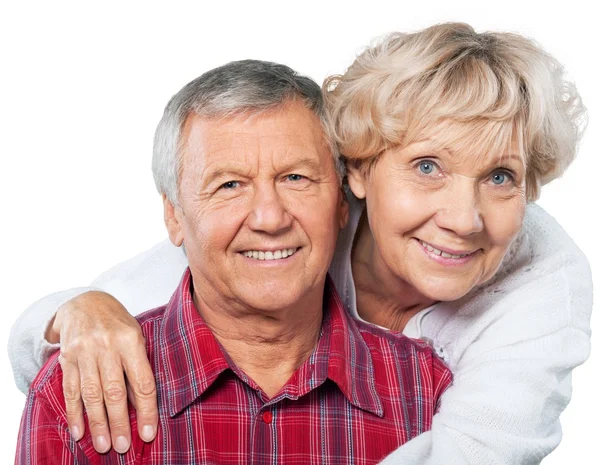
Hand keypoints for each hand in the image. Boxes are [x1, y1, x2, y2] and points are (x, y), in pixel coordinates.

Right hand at [51, 291, 157, 453]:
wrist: (85, 303)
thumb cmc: (118, 324)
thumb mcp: (136, 336)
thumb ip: (138, 366)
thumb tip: (140, 405)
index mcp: (131, 340)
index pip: (142, 381)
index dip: (145, 410)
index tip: (147, 433)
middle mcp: (107, 346)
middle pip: (114, 391)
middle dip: (119, 422)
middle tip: (122, 446)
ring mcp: (84, 352)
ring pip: (91, 394)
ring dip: (97, 422)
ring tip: (103, 445)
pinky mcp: (67, 358)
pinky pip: (70, 390)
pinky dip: (74, 413)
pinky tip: (79, 431)